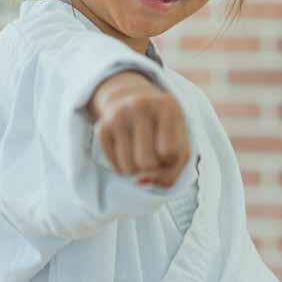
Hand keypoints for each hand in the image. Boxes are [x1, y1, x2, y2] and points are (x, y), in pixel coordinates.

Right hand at [88, 71, 188, 187]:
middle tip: (153, 154)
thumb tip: (140, 182)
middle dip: (152, 167)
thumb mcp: (180, 144)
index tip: (169, 147)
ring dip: (138, 170)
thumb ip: (171, 172)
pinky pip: (115, 167)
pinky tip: (128, 152)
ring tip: (141, 154)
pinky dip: (123, 168)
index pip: (168, 152)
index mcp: (167, 107)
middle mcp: (140, 106)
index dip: (170, 159)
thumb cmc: (164, 130)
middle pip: (147, 162)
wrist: (134, 99)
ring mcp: (118, 115)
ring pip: (129, 168)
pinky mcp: (101, 128)